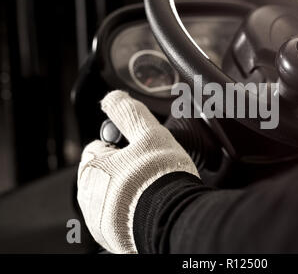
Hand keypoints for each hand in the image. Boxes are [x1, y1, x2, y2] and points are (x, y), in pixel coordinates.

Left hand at [77, 91, 199, 253]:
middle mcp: (88, 196)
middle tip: (150, 171)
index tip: (139, 149)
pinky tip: (151, 208)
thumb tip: (113, 97)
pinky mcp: (113, 238)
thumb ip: (128, 112)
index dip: (123, 144)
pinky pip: (121, 219)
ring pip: (114, 197)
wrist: (171, 219)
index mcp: (91, 167)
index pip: (100, 146)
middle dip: (127, 170)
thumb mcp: (148, 133)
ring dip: (130, 192)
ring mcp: (99, 220)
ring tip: (154, 191)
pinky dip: (133, 213)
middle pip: (108, 173)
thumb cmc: (159, 178)